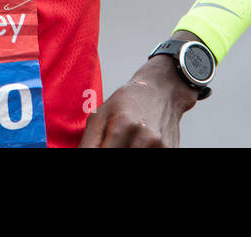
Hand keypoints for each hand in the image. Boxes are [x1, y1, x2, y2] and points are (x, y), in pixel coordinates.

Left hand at [77, 54, 200, 147]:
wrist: (162, 91)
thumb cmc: (125, 103)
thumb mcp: (99, 116)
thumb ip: (88, 143)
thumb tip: (79, 157)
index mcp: (122, 125)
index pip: (103, 156)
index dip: (95, 158)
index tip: (99, 147)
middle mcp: (144, 138)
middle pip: (119, 159)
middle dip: (109, 152)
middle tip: (110, 143)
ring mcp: (160, 146)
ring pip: (134, 160)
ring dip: (126, 150)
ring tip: (122, 142)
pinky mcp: (171, 151)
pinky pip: (150, 158)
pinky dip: (137, 151)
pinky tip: (135, 144)